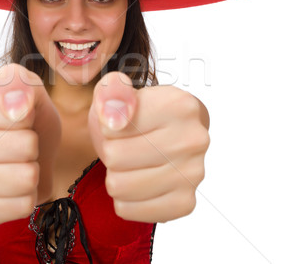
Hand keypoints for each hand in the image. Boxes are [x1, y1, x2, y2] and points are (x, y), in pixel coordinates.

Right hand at [0, 64, 60, 225]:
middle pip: (26, 147)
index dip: (28, 115)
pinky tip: (12, 184)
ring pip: (27, 178)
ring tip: (16, 161)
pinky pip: (21, 206)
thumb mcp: (24, 87)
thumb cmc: (15, 116)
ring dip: (31, 170)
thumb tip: (15, 102)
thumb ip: (19, 81)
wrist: (8, 149)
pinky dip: (26, 196)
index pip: (20, 114)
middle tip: (17, 141)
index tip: (16, 116)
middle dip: (31, 143)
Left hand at [88, 72, 209, 222]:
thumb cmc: (139, 115)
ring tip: (131, 163)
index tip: (121, 123)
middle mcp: (193, 139)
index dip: (107, 127)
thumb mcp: (118, 90)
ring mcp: (193, 174)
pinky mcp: (184, 203)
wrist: (165, 136)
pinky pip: (129, 209)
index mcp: (179, 105)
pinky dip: (125, 199)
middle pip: (114, 157)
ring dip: (116, 175)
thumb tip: (114, 113)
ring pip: (119, 186)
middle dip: (111, 152)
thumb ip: (112, 91)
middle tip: (126, 145)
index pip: (112, 127)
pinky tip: (138, 182)